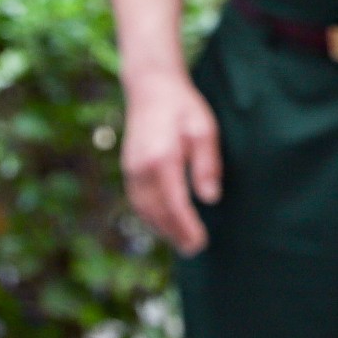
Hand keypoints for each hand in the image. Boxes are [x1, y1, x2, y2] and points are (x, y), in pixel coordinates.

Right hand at [121, 70, 222, 254]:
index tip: (200, 242)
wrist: (151, 87)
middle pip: (156, 213)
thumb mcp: (204, 129)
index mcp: (162, 159)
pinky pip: (137, 201)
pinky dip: (149, 217)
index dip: (186, 227)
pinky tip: (163, 223)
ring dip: (160, 229)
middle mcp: (141, 169)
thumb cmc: (183, 107)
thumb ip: (207, 164)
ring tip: (181, 242)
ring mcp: (130, 169)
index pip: (174, 204)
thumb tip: (209, 199)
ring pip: (143, 210)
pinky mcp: (128, 168)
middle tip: (193, 249)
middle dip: (174, 234)